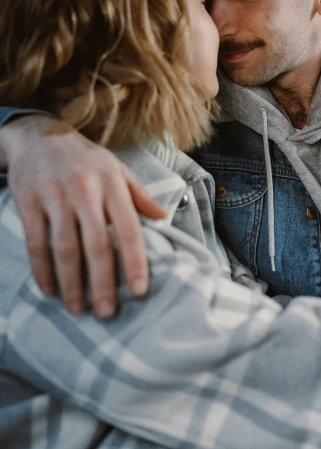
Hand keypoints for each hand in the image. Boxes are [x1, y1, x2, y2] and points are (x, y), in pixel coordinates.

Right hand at [0, 115, 166, 316]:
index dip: (135, 260)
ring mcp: (55, 196)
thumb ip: (139, 195)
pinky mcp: (29, 202)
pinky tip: (49, 289)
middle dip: (103, 282)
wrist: (38, 136)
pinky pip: (36, 243)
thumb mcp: (116, 168)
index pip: (128, 227)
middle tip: (107, 312)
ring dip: (71, 282)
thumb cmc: (84, 158)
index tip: (140, 290)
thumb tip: (164, 218)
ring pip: (64, 248)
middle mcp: (85, 190)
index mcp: (111, 183)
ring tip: (78, 308)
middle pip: (96, 244)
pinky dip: (42, 270)